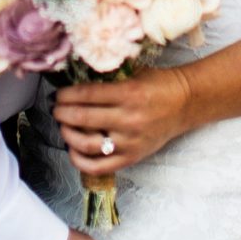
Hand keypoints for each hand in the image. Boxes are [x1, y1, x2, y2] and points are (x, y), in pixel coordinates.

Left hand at [52, 65, 193, 174]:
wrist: (184, 103)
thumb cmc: (158, 84)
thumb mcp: (134, 73)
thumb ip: (109, 78)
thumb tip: (76, 78)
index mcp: (128, 93)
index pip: (87, 94)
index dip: (66, 95)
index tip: (58, 94)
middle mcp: (128, 118)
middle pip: (83, 118)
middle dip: (62, 113)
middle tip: (55, 109)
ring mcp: (130, 141)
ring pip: (88, 144)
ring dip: (68, 135)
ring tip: (63, 126)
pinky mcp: (132, 157)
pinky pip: (100, 166)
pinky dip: (81, 160)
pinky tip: (73, 150)